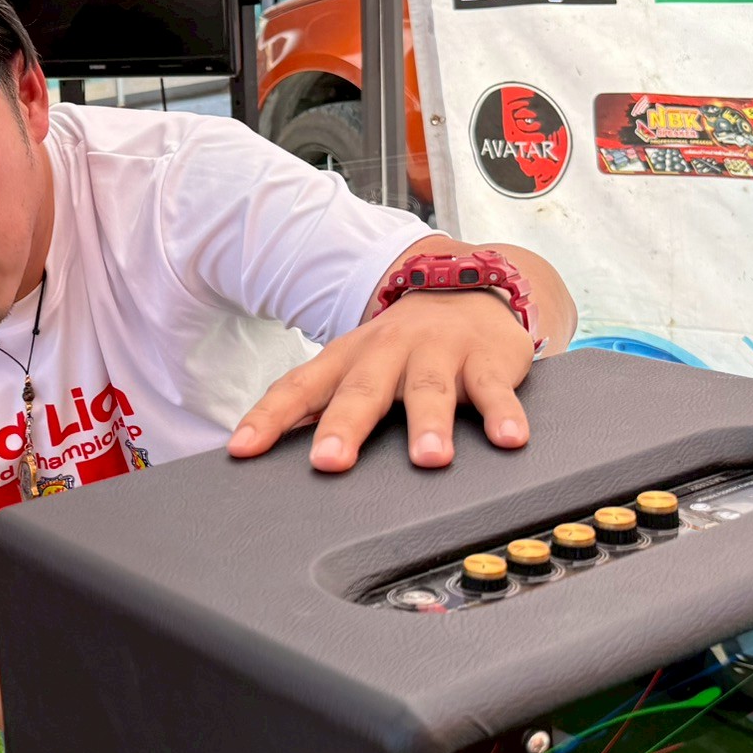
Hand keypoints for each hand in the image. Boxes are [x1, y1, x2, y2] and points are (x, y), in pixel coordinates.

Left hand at [227, 290, 534, 471]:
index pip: (299, 389)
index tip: (243, 450)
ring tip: (429, 459)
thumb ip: (319, 406)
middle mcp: (387, 352)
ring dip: (428, 424)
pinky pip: (493, 389)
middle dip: (345, 425)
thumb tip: (263, 448)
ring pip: (429, 389)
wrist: (469, 291)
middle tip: (330, 461)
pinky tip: (509, 438)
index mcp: (347, 359)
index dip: (269, 418)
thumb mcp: (356, 368)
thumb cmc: (402, 348)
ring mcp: (437, 353)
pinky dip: (502, 414)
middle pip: (363, 390)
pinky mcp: (485, 359)